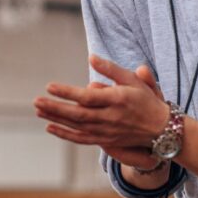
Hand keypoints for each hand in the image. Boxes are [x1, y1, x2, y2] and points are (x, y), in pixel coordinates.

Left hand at [35, 55, 169, 148]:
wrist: (161, 129)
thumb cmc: (146, 99)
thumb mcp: (132, 79)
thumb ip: (111, 69)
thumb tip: (91, 57)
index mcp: (117, 100)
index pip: (87, 97)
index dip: (67, 93)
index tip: (50, 86)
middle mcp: (110, 117)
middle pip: (78, 114)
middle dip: (55, 108)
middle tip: (36, 101)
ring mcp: (107, 131)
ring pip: (77, 127)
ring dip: (56, 119)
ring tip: (39, 110)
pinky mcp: (105, 141)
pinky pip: (81, 139)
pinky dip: (64, 134)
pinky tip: (50, 127)